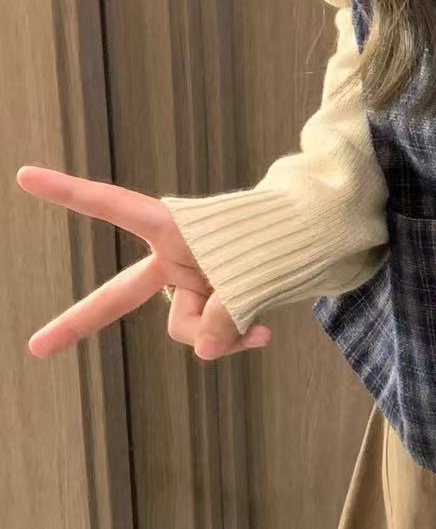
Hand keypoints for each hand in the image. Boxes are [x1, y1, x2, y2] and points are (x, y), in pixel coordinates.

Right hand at [15, 165, 271, 359]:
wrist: (313, 242)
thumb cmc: (280, 238)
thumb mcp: (255, 271)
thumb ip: (225, 314)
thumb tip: (203, 353)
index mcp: (174, 228)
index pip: (114, 207)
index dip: (69, 193)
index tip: (24, 176)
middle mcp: (172, 260)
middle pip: (118, 296)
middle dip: (77, 324)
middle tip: (35, 348)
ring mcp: (188, 285)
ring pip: (188, 328)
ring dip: (223, 328)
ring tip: (257, 312)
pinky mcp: (207, 307)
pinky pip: (210, 339)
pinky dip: (235, 340)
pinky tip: (264, 334)